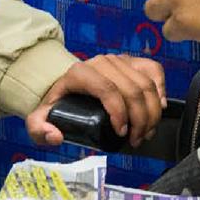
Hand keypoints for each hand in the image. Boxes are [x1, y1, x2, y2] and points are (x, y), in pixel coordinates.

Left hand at [26, 54, 166, 147]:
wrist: (64, 82)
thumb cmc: (57, 101)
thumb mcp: (38, 117)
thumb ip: (38, 129)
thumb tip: (56, 136)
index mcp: (80, 73)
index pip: (107, 90)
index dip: (120, 113)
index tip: (122, 133)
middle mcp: (101, 62)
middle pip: (131, 89)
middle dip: (140, 119)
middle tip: (136, 139)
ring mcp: (118, 60)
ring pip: (145, 83)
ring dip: (152, 111)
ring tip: (146, 132)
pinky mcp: (132, 61)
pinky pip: (153, 70)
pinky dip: (161, 89)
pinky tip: (159, 108)